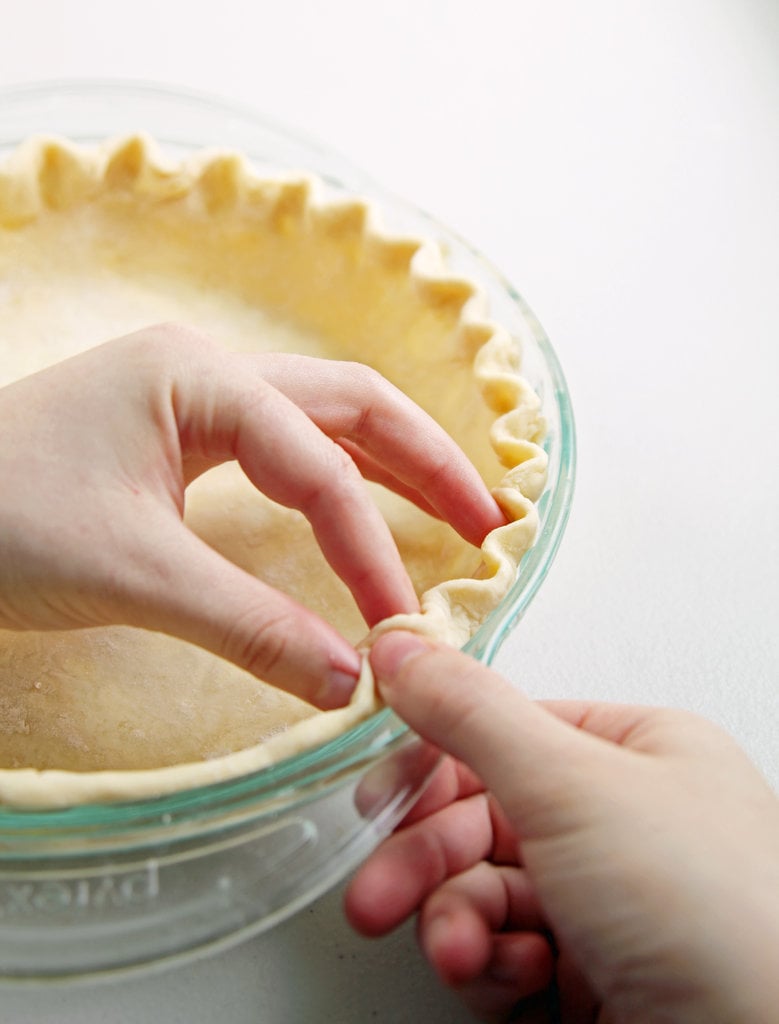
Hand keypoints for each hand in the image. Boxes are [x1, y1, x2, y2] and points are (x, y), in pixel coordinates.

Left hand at [0, 325, 504, 707]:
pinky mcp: (178, 434)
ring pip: (323, 421)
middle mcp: (209, 373)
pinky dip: (339, 479)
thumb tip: (347, 682)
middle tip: (490, 524)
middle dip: (427, 463)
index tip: (399, 628)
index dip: (371, 551)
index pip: (321, 469)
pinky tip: (367, 510)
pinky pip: (284, 448)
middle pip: (351, 405)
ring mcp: (193, 398)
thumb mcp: (134, 575)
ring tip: (457, 514)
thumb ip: (250, 626)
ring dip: (393, 464)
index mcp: (201, 380)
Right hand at [346, 632, 778, 1022]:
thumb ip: (472, 715)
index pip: (503, 737)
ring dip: (457, 924)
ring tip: (462, 954)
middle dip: (428, 862)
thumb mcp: (572, 786)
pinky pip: (507, 954)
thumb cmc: (707, 911)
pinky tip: (513, 981)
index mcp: (635, 754)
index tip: (378, 796)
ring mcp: (607, 904)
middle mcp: (622, 824)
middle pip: (483, 820)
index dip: (433, 767)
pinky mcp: (593, 977)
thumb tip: (403, 651)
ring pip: (485, 892)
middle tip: (379, 896)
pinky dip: (493, 969)